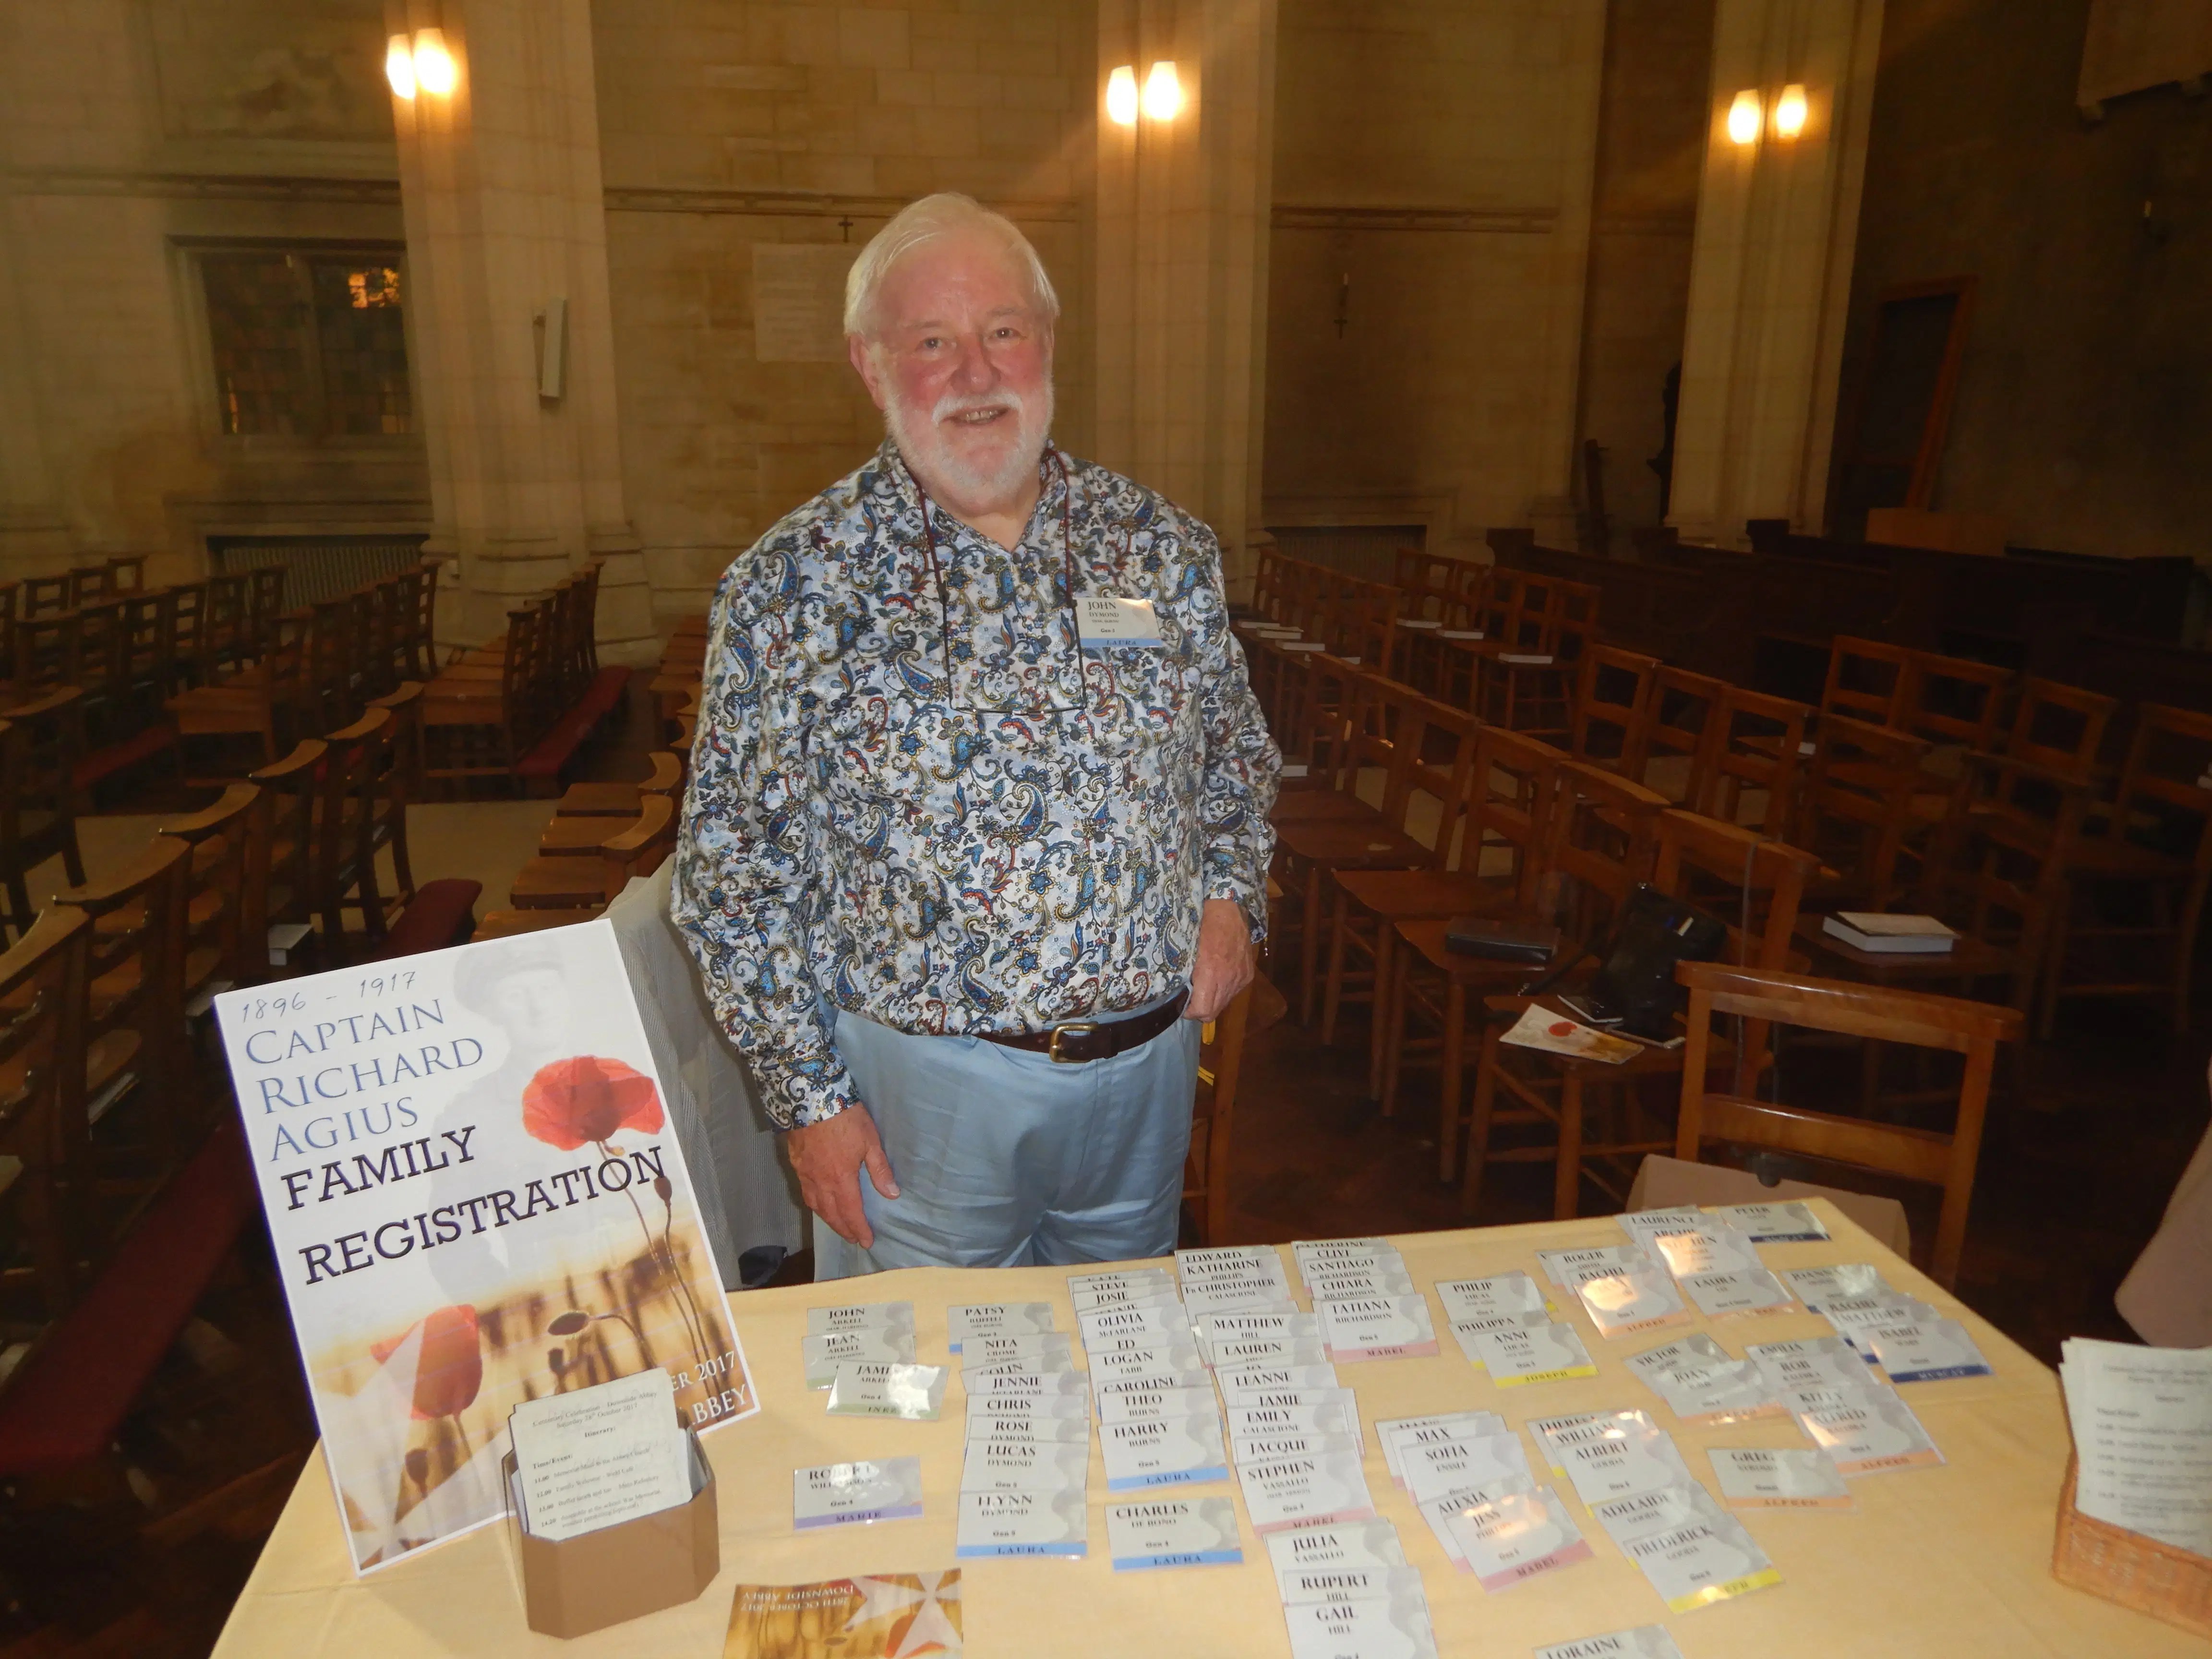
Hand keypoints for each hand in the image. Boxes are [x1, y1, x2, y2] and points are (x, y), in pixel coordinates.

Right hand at [784, 1104, 898, 1247]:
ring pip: (816, 1205)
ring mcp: (805, 1174)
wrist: (812, 1098)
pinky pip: (805, 1191)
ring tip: (838, 1225)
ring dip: (828, 1219)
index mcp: (841, 1179)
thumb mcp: (870, 1141)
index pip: (851, 1212)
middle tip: (853, 1239)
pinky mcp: (796, 1164)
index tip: (866, 1241)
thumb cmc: (846, 1118)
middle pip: (831, 1214)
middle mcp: (821, 1182)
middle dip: (843, 1229)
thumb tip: (892, 1194)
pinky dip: (814, 1203)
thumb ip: (880, 1170)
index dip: (859, 1229)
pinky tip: (818, 1202)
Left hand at [1185, 897, 1256, 1022]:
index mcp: (1211, 975)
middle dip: (1199, 1010)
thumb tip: (1179, 993)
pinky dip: (1224, 989)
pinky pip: (1234, 991)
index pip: (1203, 1011)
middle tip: (1190, 999)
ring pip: (1223, 1003)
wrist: (1228, 910)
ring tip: (1203, 986)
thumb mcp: (1187, 950)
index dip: (1190, 1012)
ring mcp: (1240, 978)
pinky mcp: (1248, 975)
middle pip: (1213, 1012)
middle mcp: (1229, 981)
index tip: (1182, 1006)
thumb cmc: (1201, 926)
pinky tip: (1218, 976)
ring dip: (1212, 1000)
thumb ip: (1185, 975)